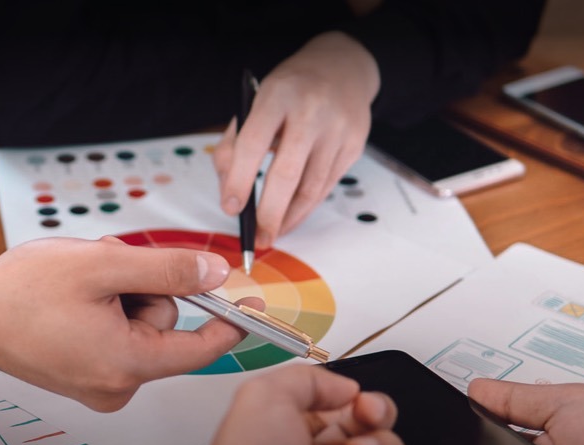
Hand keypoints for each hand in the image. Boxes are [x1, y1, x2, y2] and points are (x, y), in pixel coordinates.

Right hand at [0, 236, 248, 410]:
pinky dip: (104, 310)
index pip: (201, 349)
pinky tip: (72, 301)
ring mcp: (98, 387)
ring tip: (80, 285)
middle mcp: (116, 387)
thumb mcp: (103, 264)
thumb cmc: (20, 293)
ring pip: (139, 327)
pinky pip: (116, 336)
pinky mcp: (83, 379)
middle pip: (164, 327)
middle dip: (142, 290)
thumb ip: (166, 269)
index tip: (252, 305)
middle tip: (104, 274)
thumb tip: (215, 272)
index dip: (230, 321)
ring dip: (119, 295)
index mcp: (127, 365)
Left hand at [214, 31, 378, 249]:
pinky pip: (327, 185)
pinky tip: (291, 218)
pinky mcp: (354, 144)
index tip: (230, 208)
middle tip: (256, 238)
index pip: (253, 143)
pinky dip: (306, 207)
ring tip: (272, 235)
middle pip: (287, 173)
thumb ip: (233, 145)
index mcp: (277, 94)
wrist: (341, 67)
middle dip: (269, 213)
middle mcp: (311, 110)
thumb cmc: (287, 92)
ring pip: (312, 187)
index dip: (239, 180)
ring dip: (289, 218)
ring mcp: (338, 128)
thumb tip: (229, 194)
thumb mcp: (253, 104)